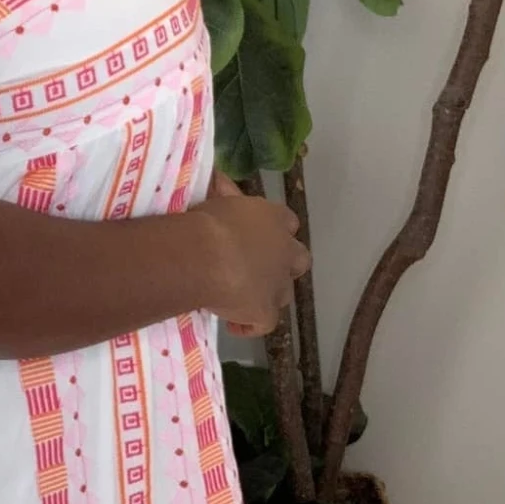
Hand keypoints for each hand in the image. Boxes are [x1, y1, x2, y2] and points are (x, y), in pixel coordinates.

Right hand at [197, 172, 309, 337]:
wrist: (205, 255)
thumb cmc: (208, 220)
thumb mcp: (215, 196)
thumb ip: (223, 190)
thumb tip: (218, 178)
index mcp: (274, 218)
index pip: (286, 221)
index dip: (273, 229)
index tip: (252, 233)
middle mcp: (285, 251)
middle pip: (299, 258)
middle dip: (284, 263)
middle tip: (256, 266)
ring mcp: (279, 285)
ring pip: (284, 293)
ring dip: (268, 293)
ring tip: (240, 294)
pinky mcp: (265, 313)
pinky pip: (263, 324)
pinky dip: (250, 325)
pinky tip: (233, 324)